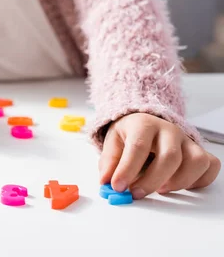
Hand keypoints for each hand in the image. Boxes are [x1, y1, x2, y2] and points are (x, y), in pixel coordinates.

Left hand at [99, 113, 220, 198]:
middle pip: (169, 157)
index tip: (117, 187)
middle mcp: (169, 130)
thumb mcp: (113, 142)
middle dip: (152, 180)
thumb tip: (106, 182)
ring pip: (195, 162)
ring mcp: (187, 141)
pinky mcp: (201, 151)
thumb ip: (109, 162)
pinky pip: (210, 167)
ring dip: (178, 182)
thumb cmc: (129, 135)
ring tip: (160, 189)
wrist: (146, 122)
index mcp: (144, 124)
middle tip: (136, 194)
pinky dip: (198, 181)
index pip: (138, 147)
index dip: (127, 169)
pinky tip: (180, 185)